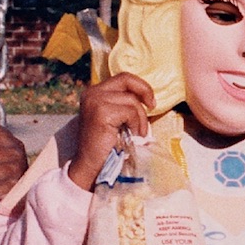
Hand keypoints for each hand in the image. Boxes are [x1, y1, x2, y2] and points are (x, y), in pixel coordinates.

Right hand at [66, 73, 152, 188]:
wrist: (91, 165)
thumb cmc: (107, 145)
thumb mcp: (115, 119)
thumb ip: (123, 104)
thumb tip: (147, 97)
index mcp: (94, 93)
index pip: (122, 78)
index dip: (140, 86)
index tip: (150, 101)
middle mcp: (92, 93)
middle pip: (126, 79)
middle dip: (144, 91)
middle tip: (152, 106)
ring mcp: (95, 101)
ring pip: (131, 100)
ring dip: (140, 118)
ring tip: (138, 133)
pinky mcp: (101, 112)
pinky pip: (130, 111)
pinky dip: (136, 124)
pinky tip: (132, 136)